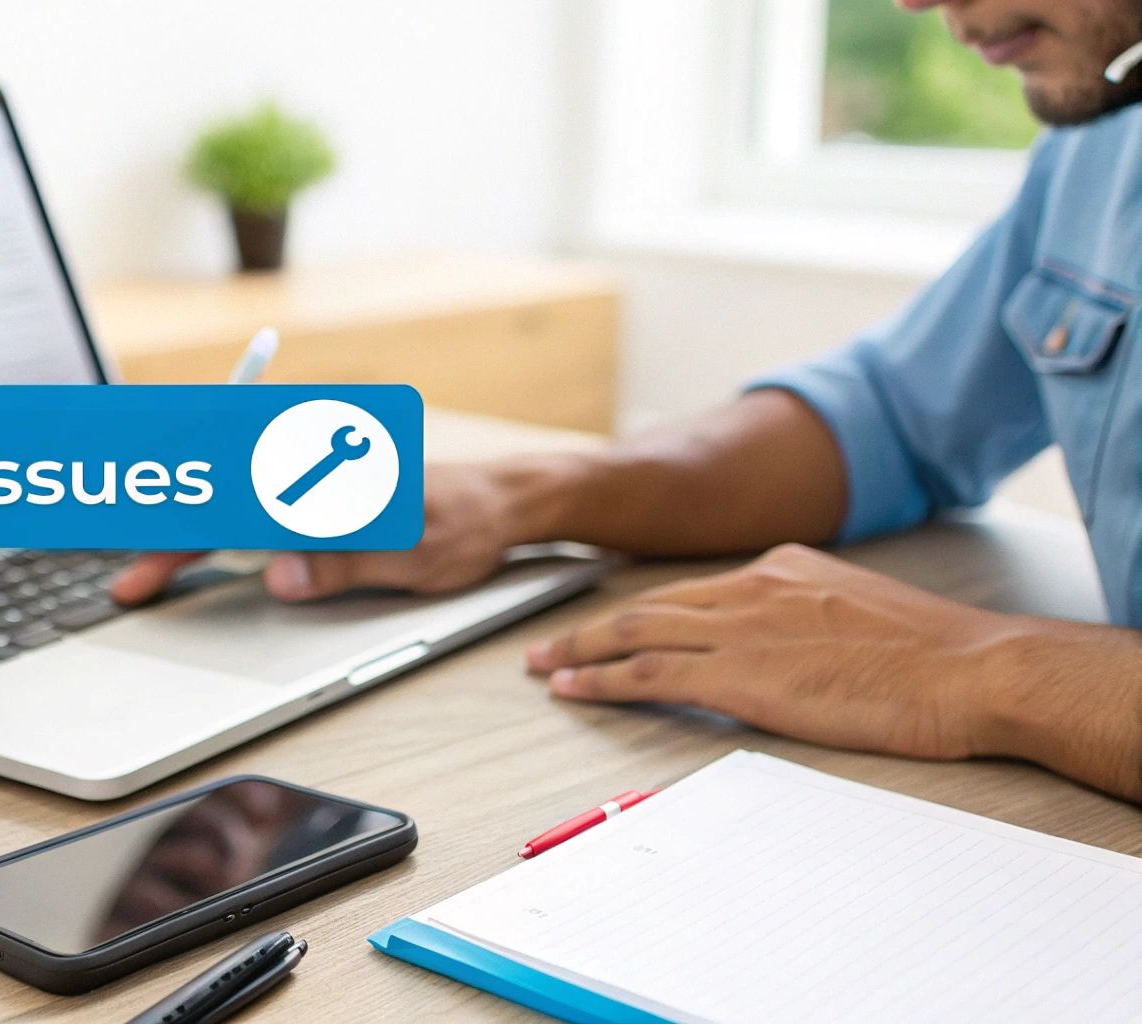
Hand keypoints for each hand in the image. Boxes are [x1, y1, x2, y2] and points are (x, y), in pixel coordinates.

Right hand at [110, 463, 523, 604]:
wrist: (504, 499)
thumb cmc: (467, 521)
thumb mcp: (415, 554)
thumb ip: (345, 564)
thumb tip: (281, 577)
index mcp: (329, 474)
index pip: (240, 500)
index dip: (187, 532)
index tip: (151, 565)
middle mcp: (311, 464)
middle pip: (216, 492)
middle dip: (164, 534)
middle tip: (127, 586)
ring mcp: (309, 475)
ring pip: (224, 494)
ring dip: (181, 529)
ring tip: (142, 569)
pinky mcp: (314, 489)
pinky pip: (248, 500)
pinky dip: (210, 522)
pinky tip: (186, 548)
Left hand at [526, 543, 1031, 761]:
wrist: (970, 669)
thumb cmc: (936, 658)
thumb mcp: (860, 615)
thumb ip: (809, 621)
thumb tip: (784, 647)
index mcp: (782, 570)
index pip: (692, 591)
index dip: (641, 612)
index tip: (610, 626)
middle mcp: (751, 589)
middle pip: (648, 605)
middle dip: (591, 628)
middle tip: (547, 646)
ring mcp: (742, 630)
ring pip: (636, 632)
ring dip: (581, 652)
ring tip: (543, 667)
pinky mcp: (740, 675)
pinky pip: (651, 674)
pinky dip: (604, 680)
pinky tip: (575, 689)